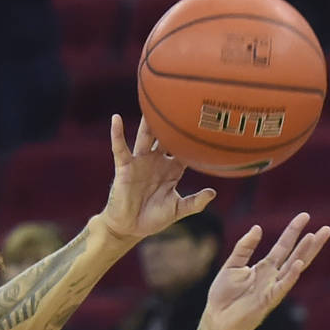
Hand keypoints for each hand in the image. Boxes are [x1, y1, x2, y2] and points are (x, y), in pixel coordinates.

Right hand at [96, 114, 216, 241]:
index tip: (206, 121)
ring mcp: (140, 162)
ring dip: (149, 122)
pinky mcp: (124, 167)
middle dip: (172, 122)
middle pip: (166, 137)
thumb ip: (195, 202)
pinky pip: (120, 148)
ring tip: (152, 101)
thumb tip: (213, 193)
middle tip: (183, 102)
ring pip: (145, 137)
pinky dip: (117, 133)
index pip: (185, 148)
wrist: (131, 228)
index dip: (194, 137)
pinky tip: (116, 118)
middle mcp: (157, 161)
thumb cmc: (154, 218)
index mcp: (172, 169)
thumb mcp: (178, 209)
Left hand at [202, 213, 329, 329]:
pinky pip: (281, 287)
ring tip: (315, 238)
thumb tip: (257, 227)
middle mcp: (272, 277)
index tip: (305, 216)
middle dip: (310, 243)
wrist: (216, 319)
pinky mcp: (268, 301)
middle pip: (295, 256)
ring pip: (293, 269)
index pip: (283, 246)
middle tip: (325, 228)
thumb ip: (244, 248)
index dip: (293, 231)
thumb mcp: (232, 265)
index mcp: (264, 267)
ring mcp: (272, 289)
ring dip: (305, 254)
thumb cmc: (223, 295)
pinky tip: (299, 265)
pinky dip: (290, 276)